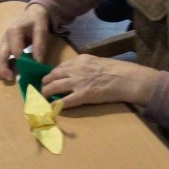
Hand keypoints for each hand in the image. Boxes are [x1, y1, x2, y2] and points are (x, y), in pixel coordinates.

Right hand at [0, 4, 50, 80]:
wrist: (32, 13)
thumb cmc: (37, 21)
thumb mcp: (41, 30)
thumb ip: (40, 46)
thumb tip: (37, 64)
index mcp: (14, 31)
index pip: (16, 50)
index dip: (21, 63)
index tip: (27, 72)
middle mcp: (5, 36)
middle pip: (2, 54)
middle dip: (4, 67)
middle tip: (11, 78)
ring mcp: (2, 41)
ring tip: (4, 78)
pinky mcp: (2, 45)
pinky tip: (0, 74)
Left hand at [41, 54, 158, 107]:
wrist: (127, 79)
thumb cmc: (117, 70)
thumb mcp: (97, 61)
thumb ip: (85, 66)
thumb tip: (75, 73)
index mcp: (80, 60)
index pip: (60, 67)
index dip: (52, 74)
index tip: (48, 79)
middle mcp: (75, 69)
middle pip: (52, 75)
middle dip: (44, 83)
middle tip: (41, 89)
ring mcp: (78, 82)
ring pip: (54, 87)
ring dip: (45, 93)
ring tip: (42, 98)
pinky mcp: (82, 95)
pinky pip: (64, 101)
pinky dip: (55, 105)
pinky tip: (51, 109)